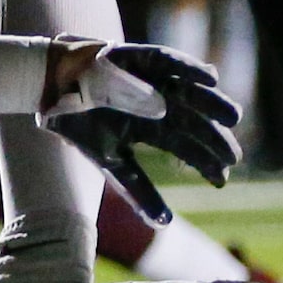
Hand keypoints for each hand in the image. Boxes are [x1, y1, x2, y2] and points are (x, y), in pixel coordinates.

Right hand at [39, 41, 239, 224]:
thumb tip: (165, 224)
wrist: (49, 88)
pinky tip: (211, 79)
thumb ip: (137, 188)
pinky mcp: (143, 58)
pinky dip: (190, 68)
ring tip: (233, 117)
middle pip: (194, 122)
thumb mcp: (109, 160)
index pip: (185, 147)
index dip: (204, 162)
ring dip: (213, 102)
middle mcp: (158, 105)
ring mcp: (153, 81)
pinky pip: (171, 61)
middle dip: (214, 139)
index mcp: (151, 130)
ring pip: (191, 92)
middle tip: (233, 157)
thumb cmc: (77, 123)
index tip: (221, 180)